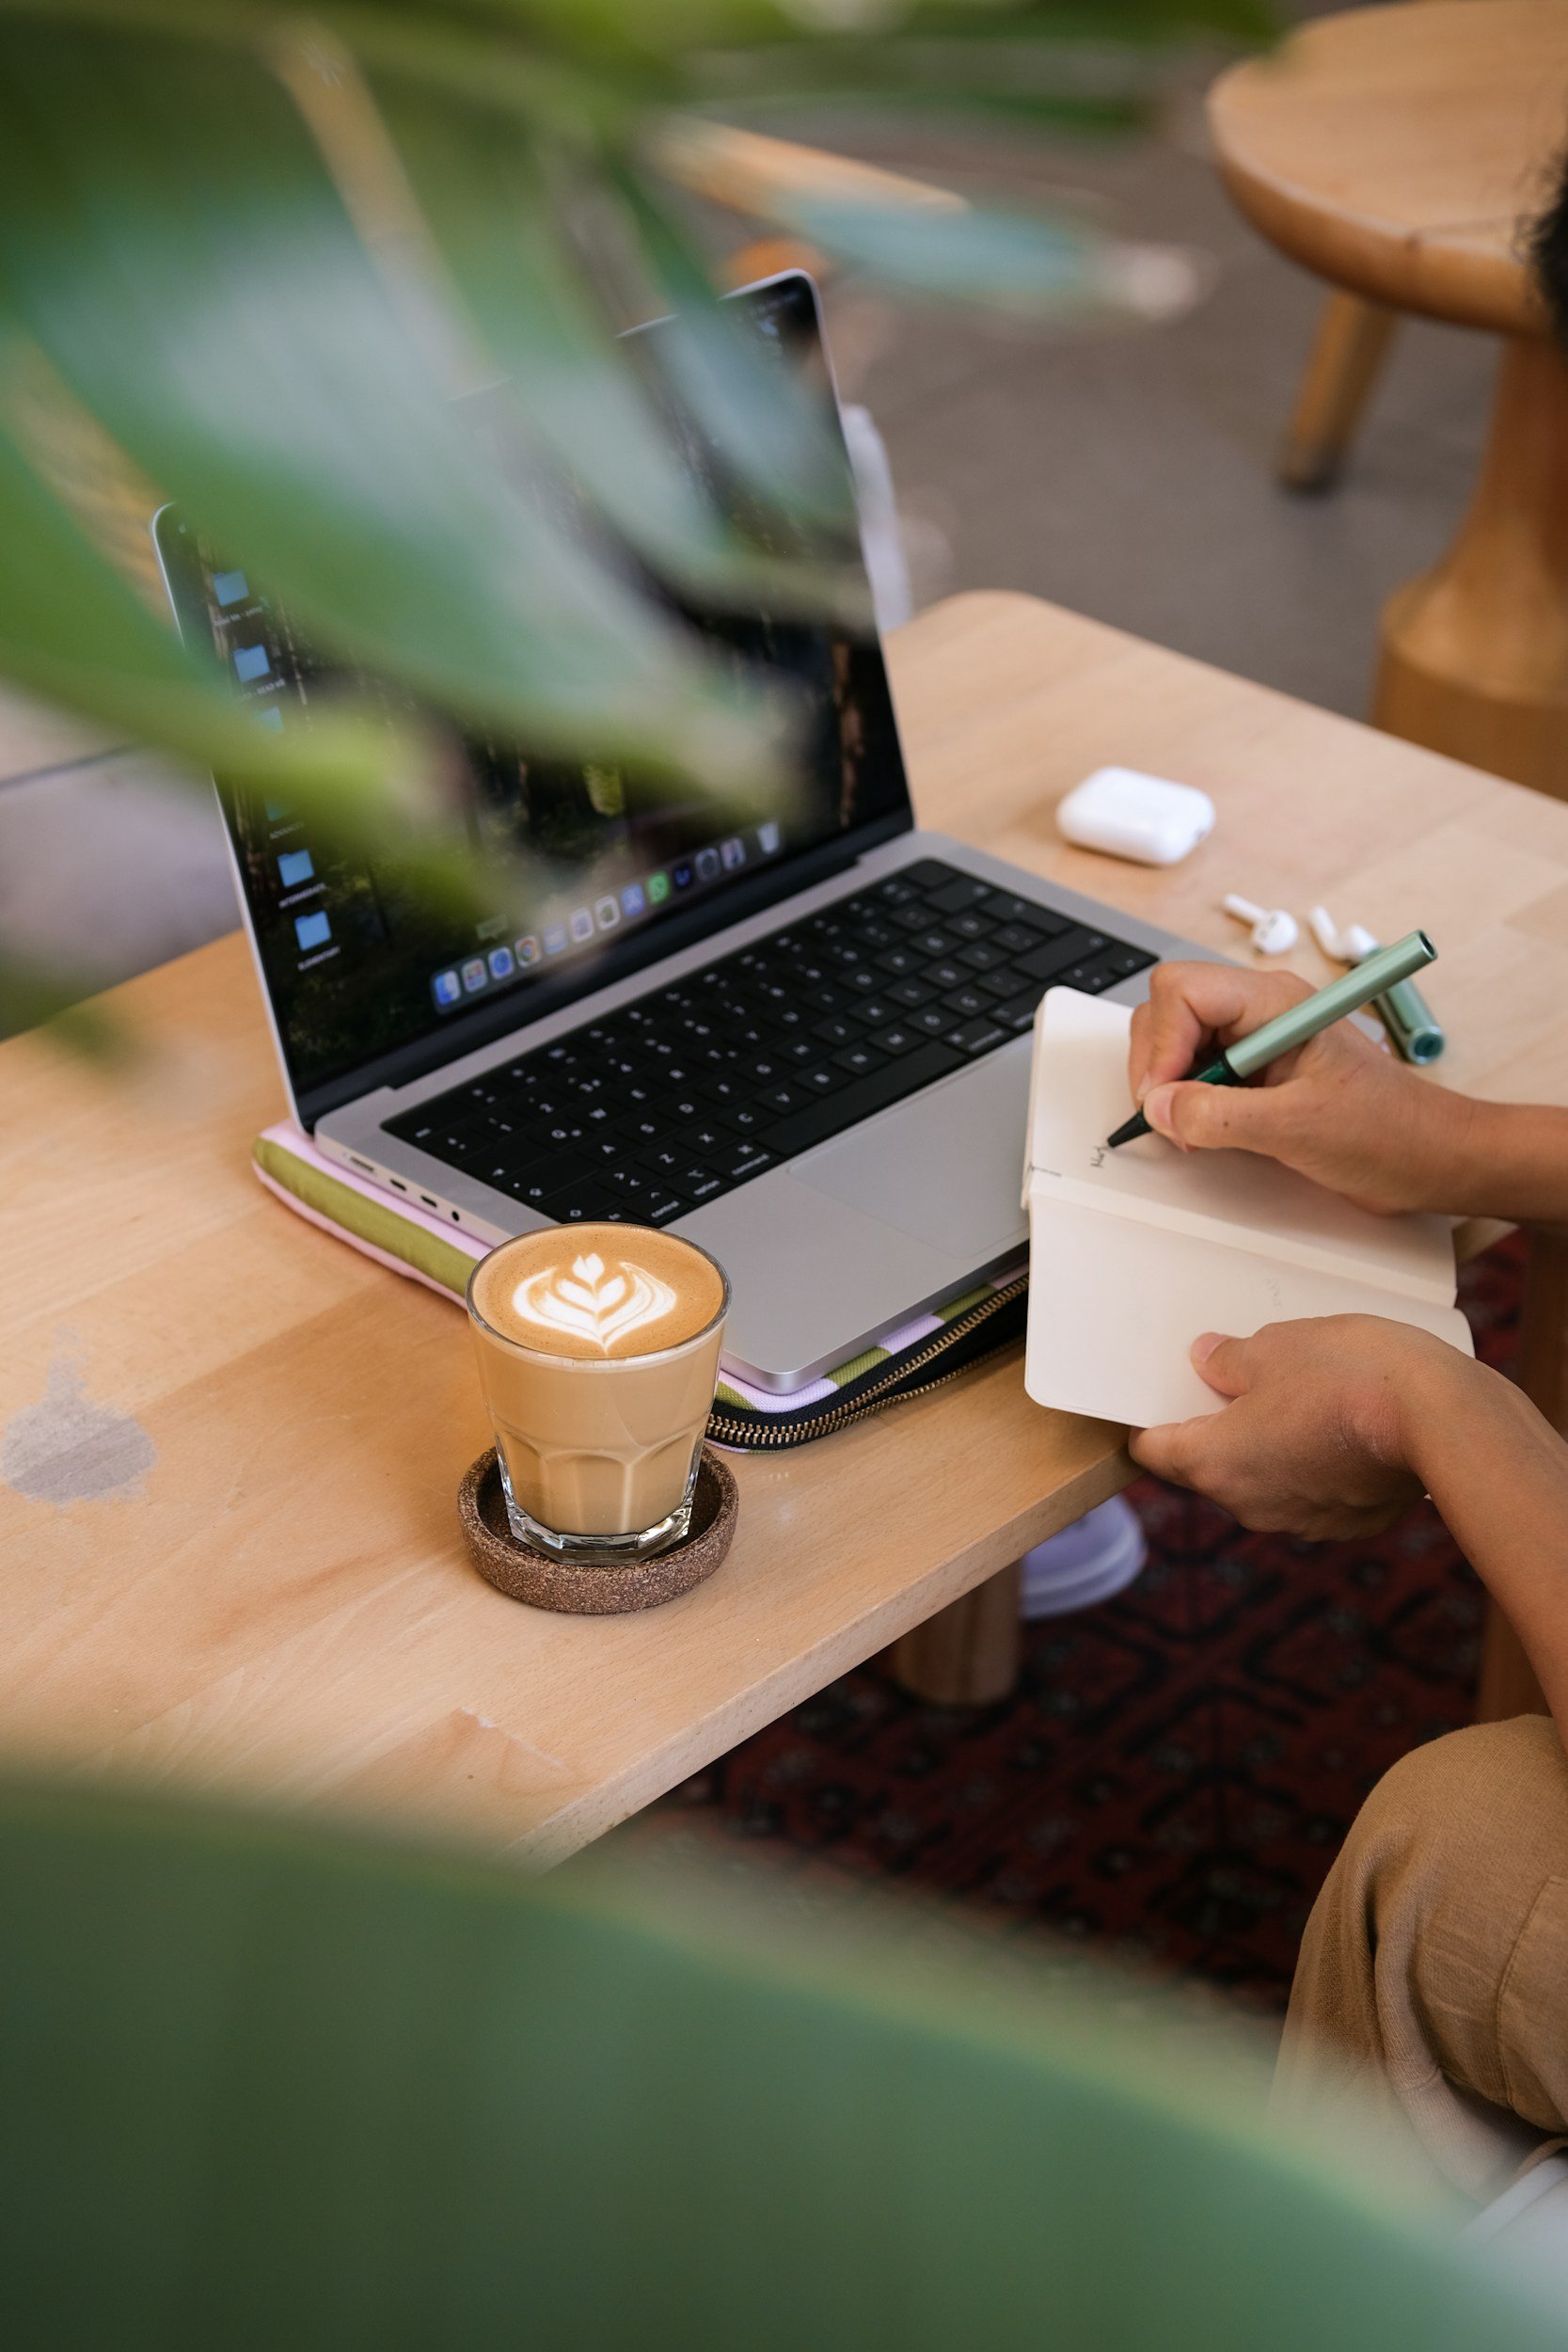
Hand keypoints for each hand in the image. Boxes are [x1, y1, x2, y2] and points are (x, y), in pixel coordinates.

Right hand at [1127, 962, 1475, 1214]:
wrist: (1427, 1157)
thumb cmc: (1387, 1131)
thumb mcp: (1297, 1127)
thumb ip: (1219, 1115)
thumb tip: (1159, 1107)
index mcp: (1275, 1003)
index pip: (1184, 989)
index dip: (1161, 1042)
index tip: (1162, 1095)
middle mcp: (1260, 1011)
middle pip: (1169, 1009)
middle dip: (1157, 1063)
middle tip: (1171, 1116)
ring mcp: (1254, 1040)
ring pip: (1175, 1040)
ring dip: (1168, 1085)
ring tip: (1191, 1129)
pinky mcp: (1253, 1072)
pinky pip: (1195, 1071)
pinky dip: (1184, 1101)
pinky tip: (1203, 1131)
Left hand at [1128, 1316, 1456, 1539]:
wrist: (1443, 1420)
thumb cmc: (1348, 1375)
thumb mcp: (1274, 1346)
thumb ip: (1228, 1359)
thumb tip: (1206, 1361)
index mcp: (1215, 1464)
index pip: (1154, 1450)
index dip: (1152, 1417)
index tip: (1160, 1393)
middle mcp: (1249, 1506)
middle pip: (1207, 1467)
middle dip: (1215, 1425)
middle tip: (1234, 1377)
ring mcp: (1301, 1521)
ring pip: (1262, 1479)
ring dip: (1267, 1444)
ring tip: (1296, 1394)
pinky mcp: (1349, 1523)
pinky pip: (1311, 1489)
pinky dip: (1313, 1461)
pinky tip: (1336, 1422)